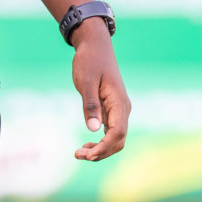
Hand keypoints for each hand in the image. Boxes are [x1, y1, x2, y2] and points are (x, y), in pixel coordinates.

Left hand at [70, 20, 129, 160]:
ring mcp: (119, 109)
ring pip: (116, 138)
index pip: (117, 133)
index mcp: (118, 102)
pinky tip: (87, 145)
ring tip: (80, 153)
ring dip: (101, 149)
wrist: (95, 46)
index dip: (104, 148)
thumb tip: (94, 130)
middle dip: (101, 152)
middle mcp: (123, 108)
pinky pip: (111, 131)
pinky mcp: (113, 109)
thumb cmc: (89, 61)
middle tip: (78, 155)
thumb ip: (90, 105)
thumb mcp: (85, 81)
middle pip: (118, 140)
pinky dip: (101, 141)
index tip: (88, 155)